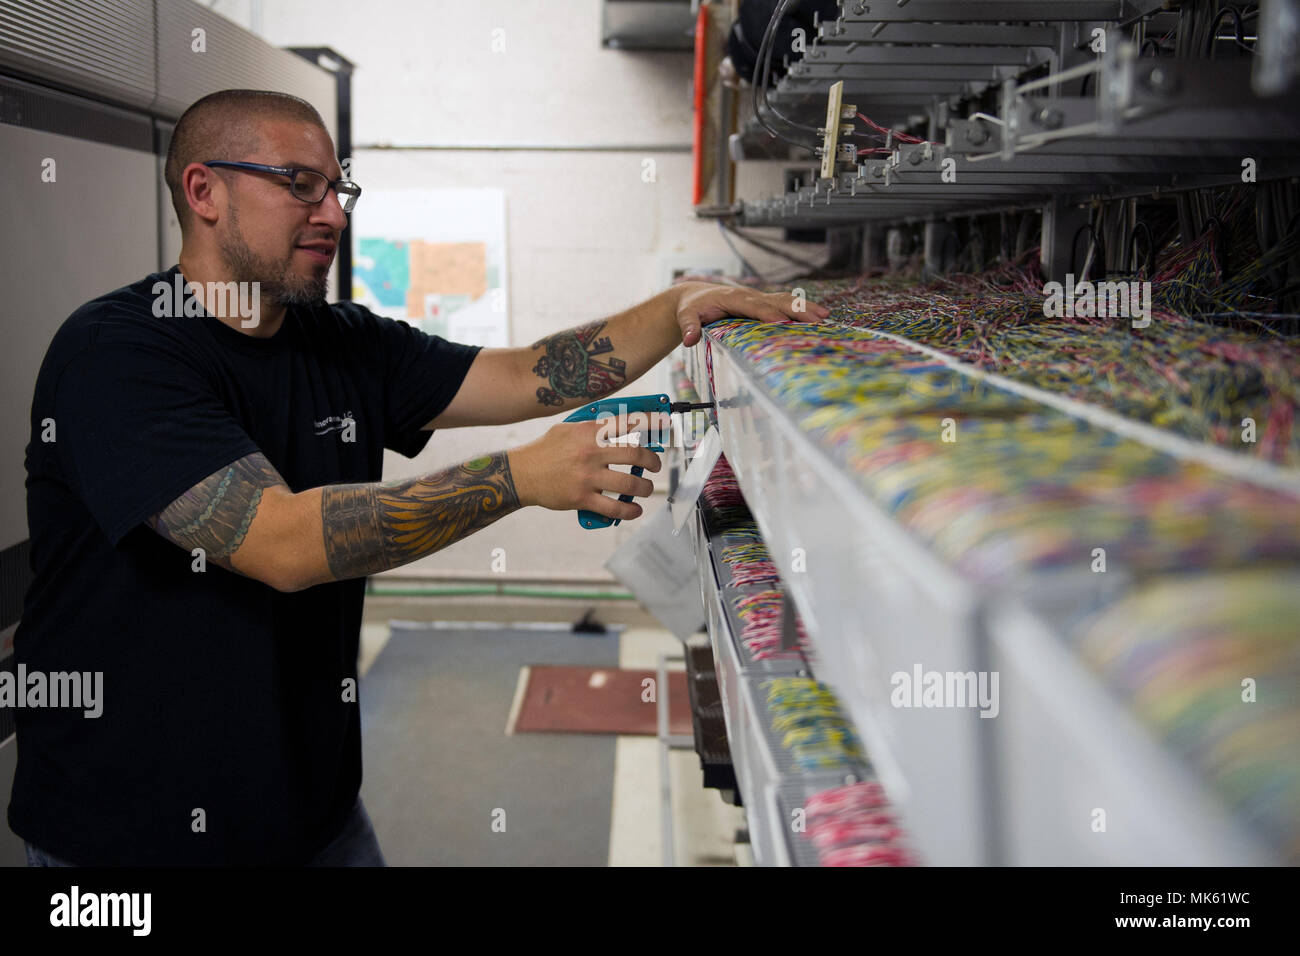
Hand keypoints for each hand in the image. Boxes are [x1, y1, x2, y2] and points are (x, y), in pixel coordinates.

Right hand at [507, 414, 665, 520]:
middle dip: (652, 461)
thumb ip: (594, 428)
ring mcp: (587, 477)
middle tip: (655, 465)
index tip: (666, 423)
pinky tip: (634, 510)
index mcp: (589, 431)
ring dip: (645, 488)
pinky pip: (613, 508)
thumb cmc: (546, 450)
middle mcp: (590, 452)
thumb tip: (623, 429)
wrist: (521, 474)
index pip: (627, 422)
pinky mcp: (581, 498)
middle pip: (635, 455)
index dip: (651, 422)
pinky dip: (629, 511)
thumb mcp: (568, 429)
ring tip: (647, 489)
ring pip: (629, 484)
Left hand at [673, 281, 831, 346]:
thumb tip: (689, 340)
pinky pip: (784, 304)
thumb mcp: (686, 316)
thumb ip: (688, 327)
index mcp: (732, 298)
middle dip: (796, 311)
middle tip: (816, 320)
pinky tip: (818, 316)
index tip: (783, 322)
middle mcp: (749, 295)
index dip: (768, 314)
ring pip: (784, 300)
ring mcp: (758, 298)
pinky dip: (801, 309)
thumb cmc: (691, 308)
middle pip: (776, 301)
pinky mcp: (763, 303)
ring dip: (804, 308)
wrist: (694, 296)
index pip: (754, 306)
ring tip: (825, 317)